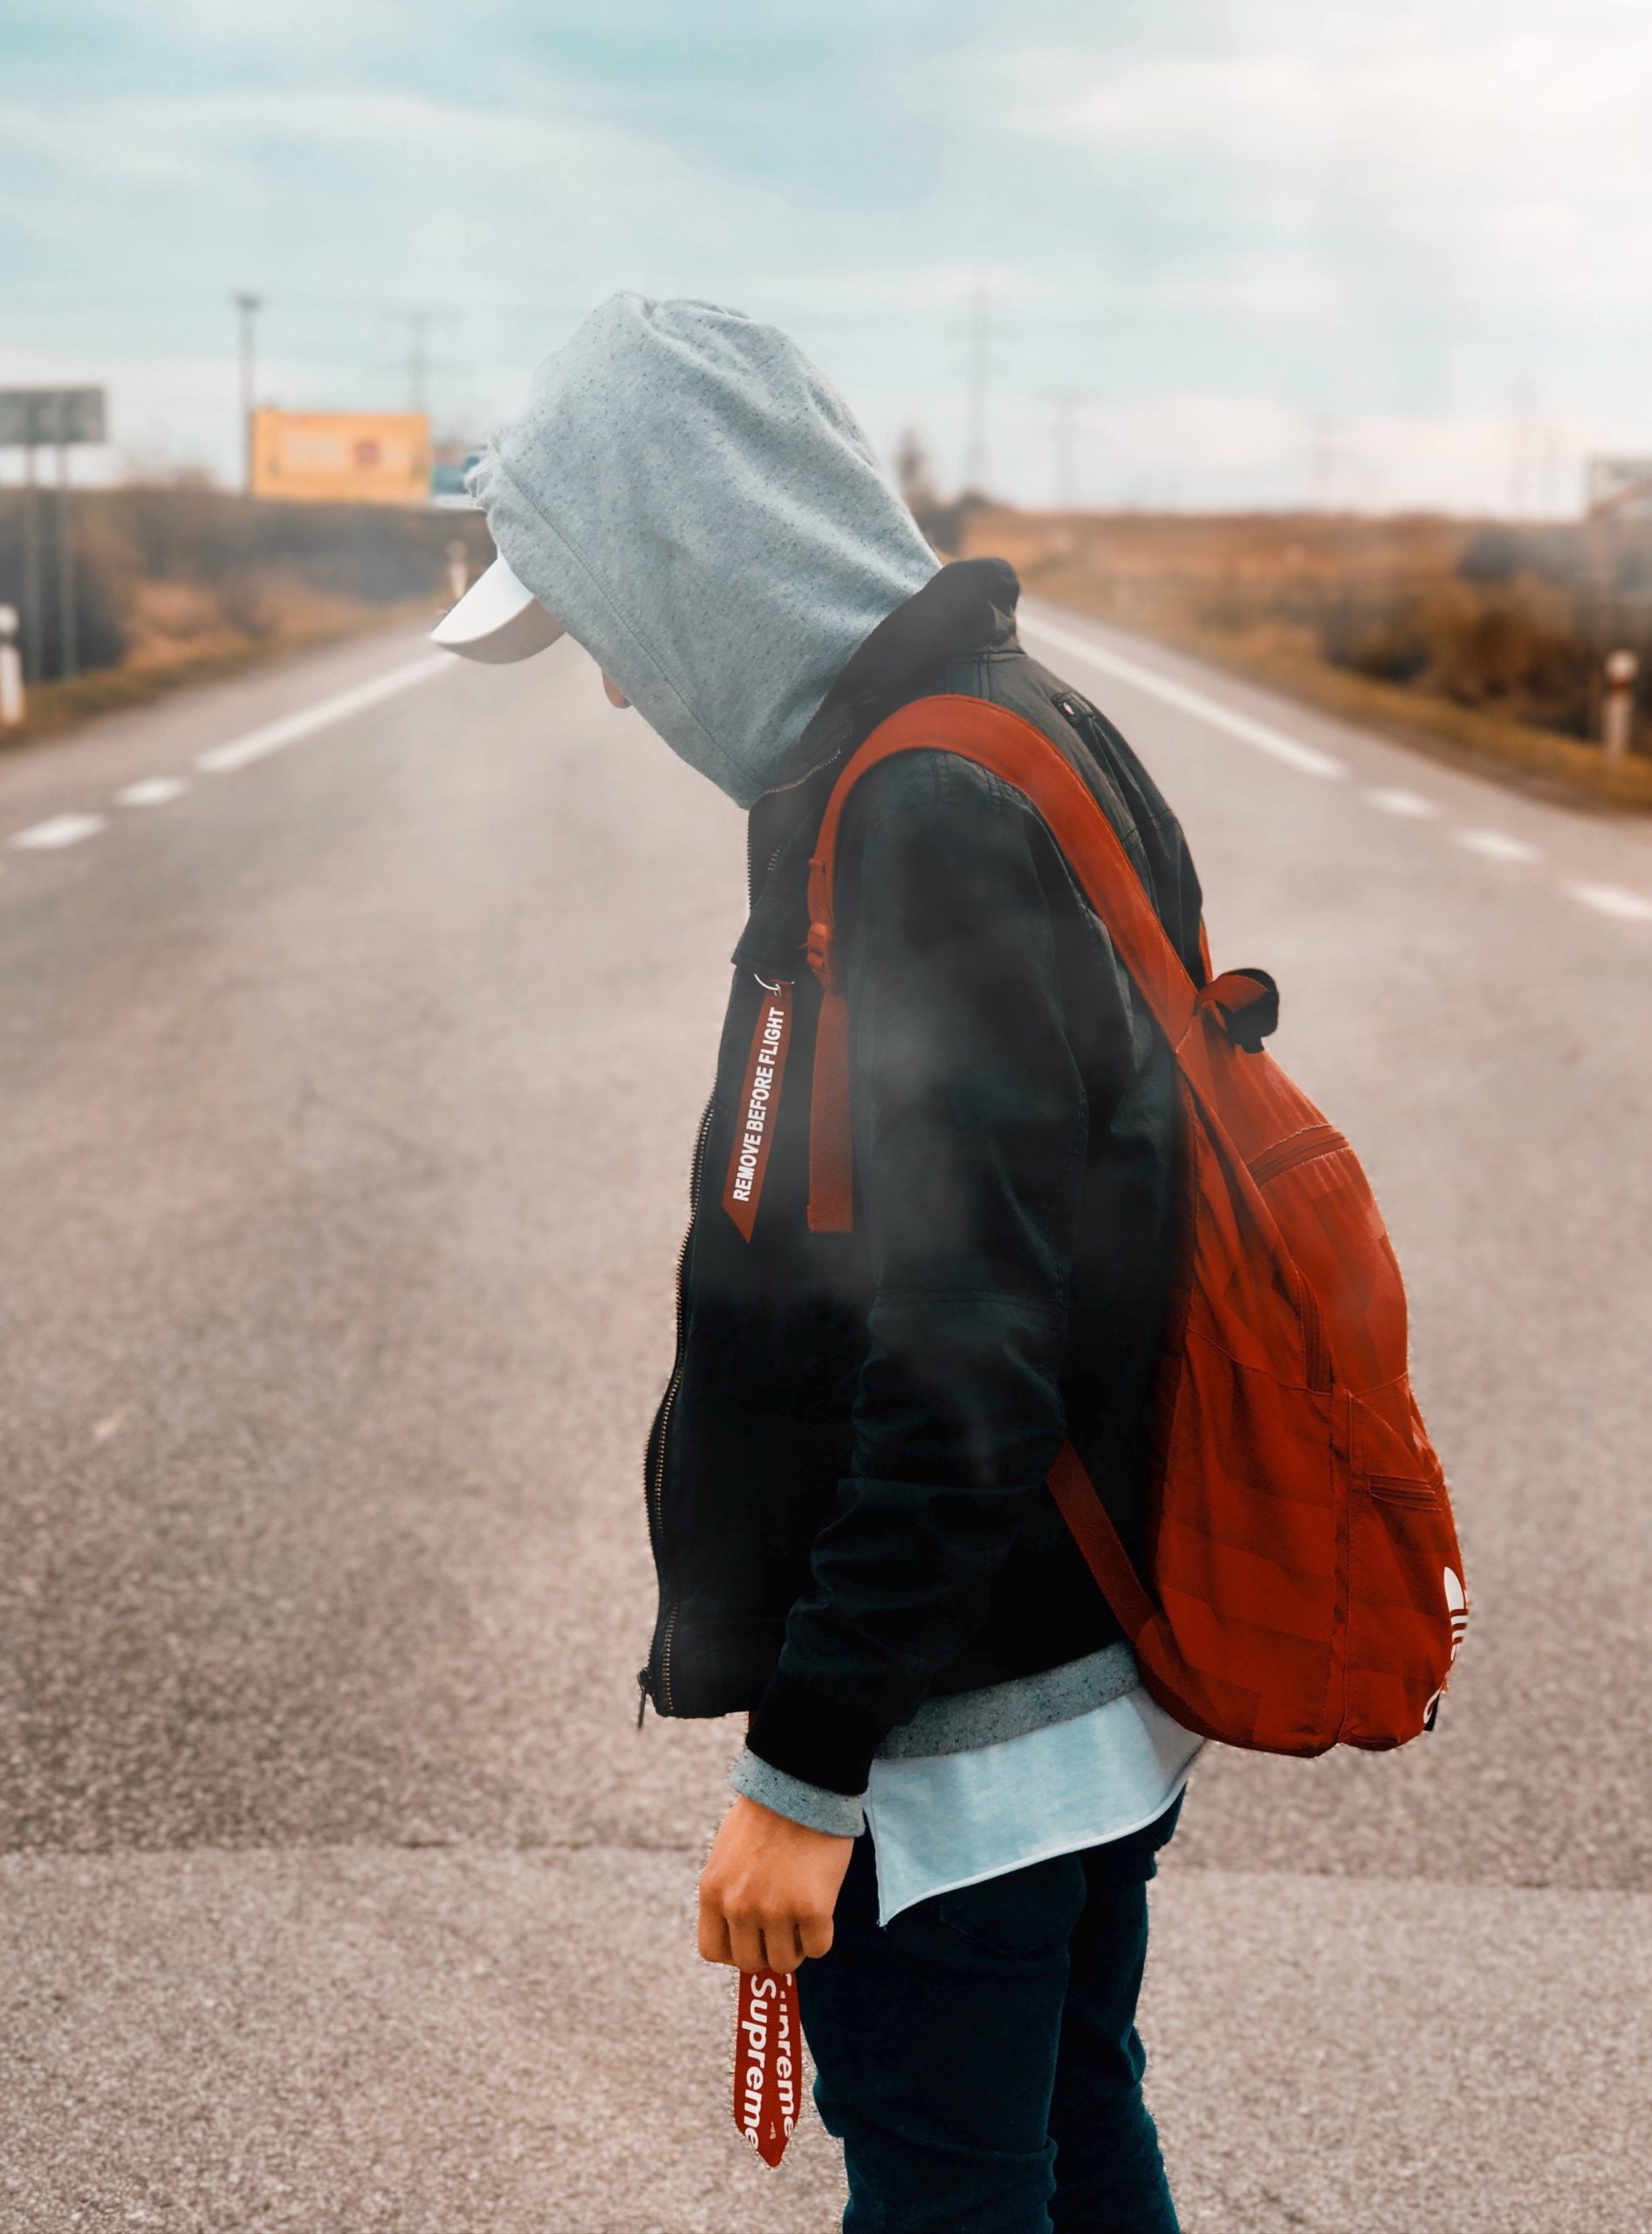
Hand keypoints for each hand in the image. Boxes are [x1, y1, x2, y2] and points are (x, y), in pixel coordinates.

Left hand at [697, 1794, 853, 1972]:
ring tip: (803, 1920)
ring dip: (796, 1946)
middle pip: (750, 1962)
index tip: (752, 1939)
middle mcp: (739, 1906)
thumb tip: (743, 1929)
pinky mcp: (812, 1909)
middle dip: (768, 1949)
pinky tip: (822, 1911)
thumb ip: (729, 1890)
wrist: (802, 1782)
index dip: (734, 1951)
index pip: (713, 1951)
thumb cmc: (768, 1811)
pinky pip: (817, 1947)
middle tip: (783, 1929)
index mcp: (713, 1891)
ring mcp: (775, 1910)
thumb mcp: (728, 1852)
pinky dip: (821, 1936)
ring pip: (785, 1962)